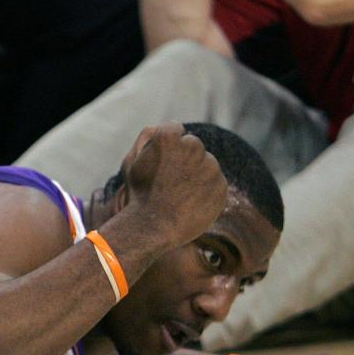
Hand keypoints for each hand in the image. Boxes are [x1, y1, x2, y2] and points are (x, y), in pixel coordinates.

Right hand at [122, 122, 228, 246]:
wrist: (154, 228)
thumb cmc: (140, 193)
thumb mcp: (132, 161)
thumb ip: (149, 136)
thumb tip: (173, 126)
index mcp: (168, 136)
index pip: (174, 129)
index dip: (166, 148)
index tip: (161, 164)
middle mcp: (192, 147)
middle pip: (193, 145)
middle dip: (184, 158)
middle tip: (171, 181)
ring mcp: (210, 166)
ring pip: (207, 163)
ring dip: (197, 174)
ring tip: (180, 194)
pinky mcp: (221, 186)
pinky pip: (216, 182)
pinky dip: (207, 190)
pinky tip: (191, 202)